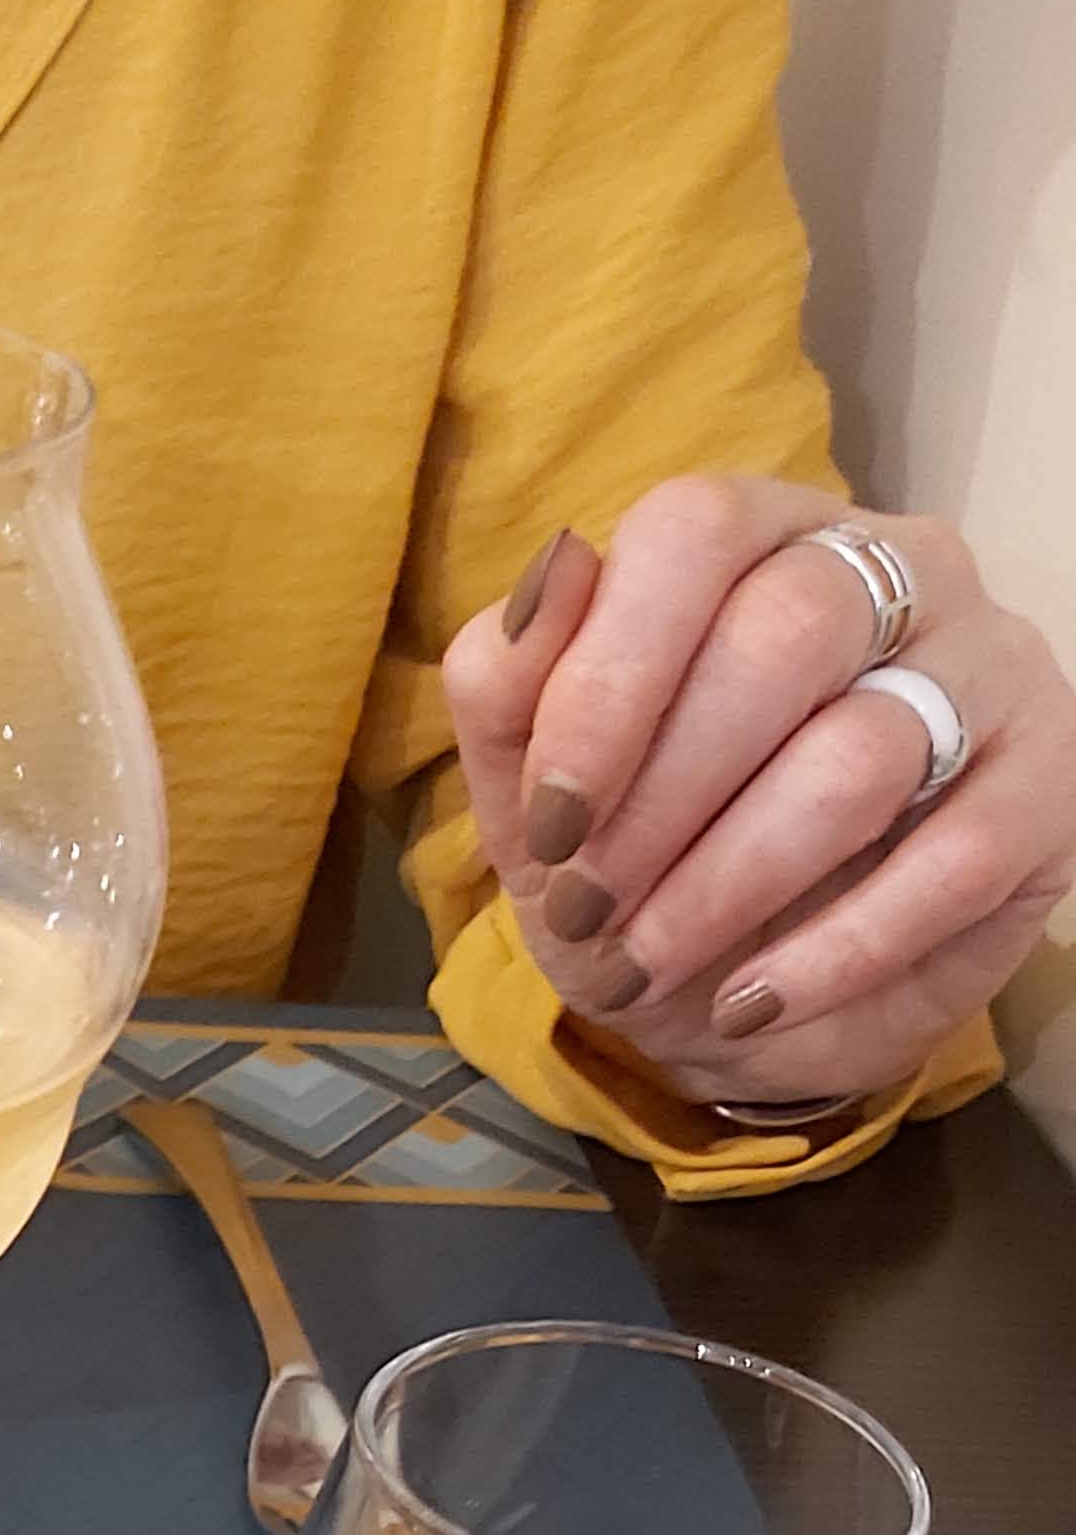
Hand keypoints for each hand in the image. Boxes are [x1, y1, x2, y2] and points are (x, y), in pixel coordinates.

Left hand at [442, 476, 1075, 1115]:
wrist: (737, 1000)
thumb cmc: (640, 868)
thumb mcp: (539, 798)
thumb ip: (512, 687)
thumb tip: (548, 575)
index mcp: (763, 540)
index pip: (697, 532)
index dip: (612, 678)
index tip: (553, 820)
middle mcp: (896, 573)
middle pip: (786, 631)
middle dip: (663, 798)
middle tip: (595, 910)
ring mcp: (987, 670)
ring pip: (861, 753)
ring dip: (728, 884)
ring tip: (649, 967)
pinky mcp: (1045, 789)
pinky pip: (953, 862)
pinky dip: (833, 953)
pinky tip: (753, 1002)